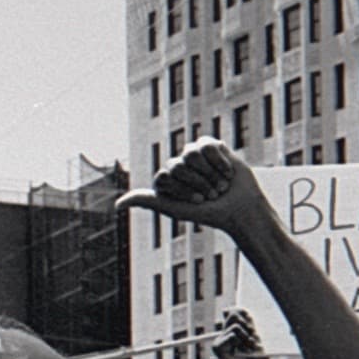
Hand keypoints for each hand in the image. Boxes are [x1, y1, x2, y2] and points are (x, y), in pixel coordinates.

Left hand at [116, 137, 270, 238]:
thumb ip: (147, 201)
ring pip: (191, 153)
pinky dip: (219, 161)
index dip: (183, 190)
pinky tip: (227, 171)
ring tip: (219, 184)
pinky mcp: (212, 146)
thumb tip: (117, 205)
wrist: (241, 208)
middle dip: (197, 183)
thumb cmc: (208, 212)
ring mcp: (195, 155)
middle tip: (210, 194)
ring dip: (209, 173)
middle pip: (178, 164)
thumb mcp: (175, 209)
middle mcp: (178, 166)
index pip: (164, 176)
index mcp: (167, 180)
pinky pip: (207, 145)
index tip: (196, 202)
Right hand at [213, 307, 268, 358]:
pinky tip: (242, 351)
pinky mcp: (218, 348)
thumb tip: (235, 309)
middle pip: (234, 314)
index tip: (253, 323)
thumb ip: (248, 322)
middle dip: (248, 325)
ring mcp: (220, 340)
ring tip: (250, 348)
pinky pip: (230, 336)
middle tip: (253, 338)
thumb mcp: (256, 336)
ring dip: (247, 337)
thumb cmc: (257, 356)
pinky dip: (239, 342)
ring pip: (235, 326)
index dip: (244, 313)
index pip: (234, 310)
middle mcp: (225, 332)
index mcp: (234, 328)